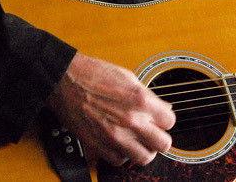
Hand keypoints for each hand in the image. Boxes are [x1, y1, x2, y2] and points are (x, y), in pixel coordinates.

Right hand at [47, 52, 174, 165]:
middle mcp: (131, 120)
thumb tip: (162, 108)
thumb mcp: (128, 77)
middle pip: (163, 144)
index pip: (170, 121)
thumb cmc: (93, 74)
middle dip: (160, 137)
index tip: (159, 118)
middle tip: (153, 132)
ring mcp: (115, 136)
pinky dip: (122, 155)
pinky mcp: (99, 145)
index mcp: (140, 100)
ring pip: (144, 158)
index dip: (164, 119)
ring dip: (143, 149)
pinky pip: (120, 161)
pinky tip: (120, 143)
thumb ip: (148, 95)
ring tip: (138, 141)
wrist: (65, 81)